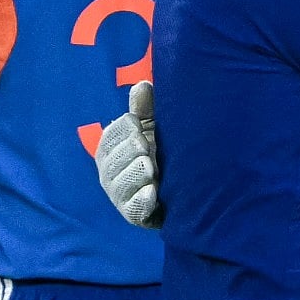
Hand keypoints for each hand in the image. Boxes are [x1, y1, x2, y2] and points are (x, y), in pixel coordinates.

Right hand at [95, 81, 163, 228]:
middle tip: (146, 147)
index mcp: (113, 149)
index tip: (138, 125)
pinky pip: (133, 209)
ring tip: (152, 167)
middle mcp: (111, 174)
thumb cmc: (166, 152)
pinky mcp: (135, 215)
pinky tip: (152, 191)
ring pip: (119, 184)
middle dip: (129, 151)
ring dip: (135, 173)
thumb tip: (143, 84)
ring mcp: (121, 196)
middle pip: (111, 160)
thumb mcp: (156, 129)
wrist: (189, 189)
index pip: (110, 137)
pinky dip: (141, 199)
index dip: (123, 131)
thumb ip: (147, 110)